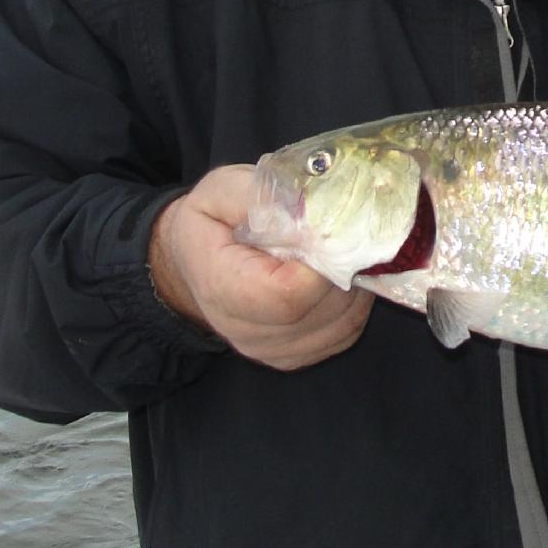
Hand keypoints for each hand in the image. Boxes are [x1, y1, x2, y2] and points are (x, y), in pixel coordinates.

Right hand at [148, 163, 372, 370]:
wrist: (194, 262)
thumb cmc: (209, 222)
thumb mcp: (218, 191)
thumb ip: (257, 196)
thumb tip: (302, 207)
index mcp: (222, 289)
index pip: (290, 293)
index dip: (322, 259)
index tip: (328, 226)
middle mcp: (247, 330)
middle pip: (322, 308)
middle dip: (343, 265)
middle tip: (339, 232)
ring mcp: (273, 350)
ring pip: (342, 322)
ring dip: (353, 283)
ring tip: (335, 251)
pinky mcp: (296, 356)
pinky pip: (344, 332)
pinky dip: (352, 302)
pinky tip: (334, 275)